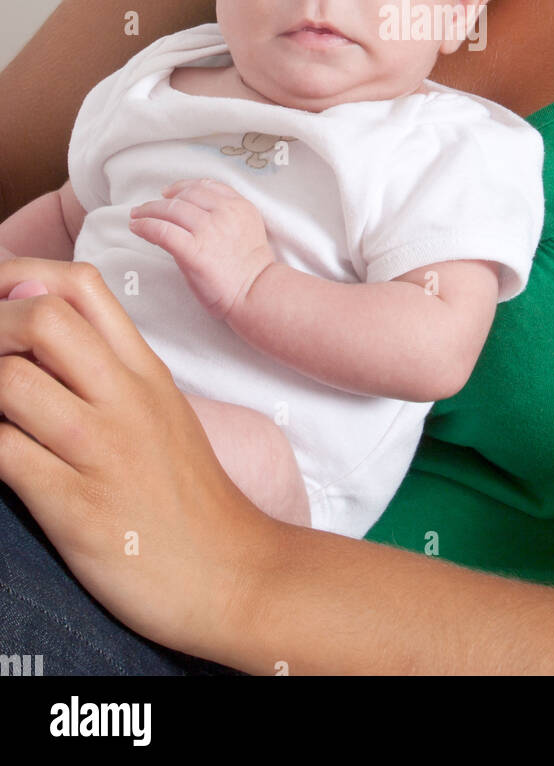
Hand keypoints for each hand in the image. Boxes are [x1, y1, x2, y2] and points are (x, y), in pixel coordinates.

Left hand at [0, 255, 281, 665]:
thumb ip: (110, 367)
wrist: (233, 573)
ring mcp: (102, 450)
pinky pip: (5, 455)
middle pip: (41, 316)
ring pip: (10, 382)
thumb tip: (42, 323)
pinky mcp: (77, 507)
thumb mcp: (163, 412)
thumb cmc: (188, 498)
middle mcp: (125, 398)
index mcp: (144, 370)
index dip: (22, 277)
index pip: (80, 284)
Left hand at [128, 178, 275, 318]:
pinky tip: (137, 228)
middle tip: (147, 206)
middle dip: (163, 199)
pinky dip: (146, 226)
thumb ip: (226, 216)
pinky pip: (162, 230)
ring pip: (170, 209)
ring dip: (149, 211)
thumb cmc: (251, 269)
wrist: (255, 293)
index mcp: (239, 206)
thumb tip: (193, 213)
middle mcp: (224, 212)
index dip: (183, 187)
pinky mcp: (193, 249)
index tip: (170, 192)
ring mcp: (208, 230)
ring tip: (137, 216)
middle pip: (186, 195)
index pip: (206, 186)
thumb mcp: (247, 229)